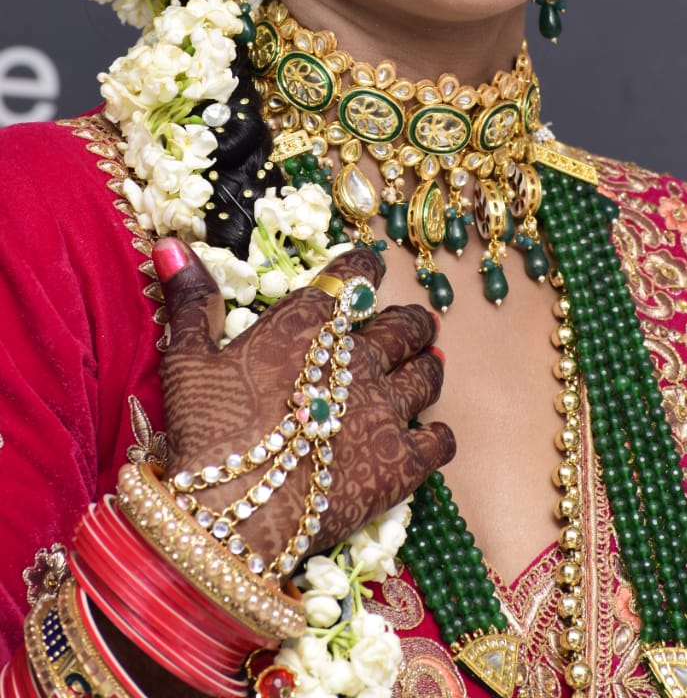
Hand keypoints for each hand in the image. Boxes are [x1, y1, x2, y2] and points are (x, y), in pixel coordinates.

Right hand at [153, 239, 454, 564]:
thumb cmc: (204, 432)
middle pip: (407, 324)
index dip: (365, 269)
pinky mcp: (402, 463)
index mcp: (312, 322)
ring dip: (427, 367)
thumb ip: (191, 299)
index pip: (358, 272)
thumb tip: (170, 244)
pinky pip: (441, 439)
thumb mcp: (187, 358)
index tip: (364, 275)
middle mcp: (360, 356)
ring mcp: (386, 408)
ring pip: (430, 372)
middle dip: (409, 323)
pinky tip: (426, 436)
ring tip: (423, 368)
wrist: (227, 516)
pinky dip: (437, 434)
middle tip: (407, 329)